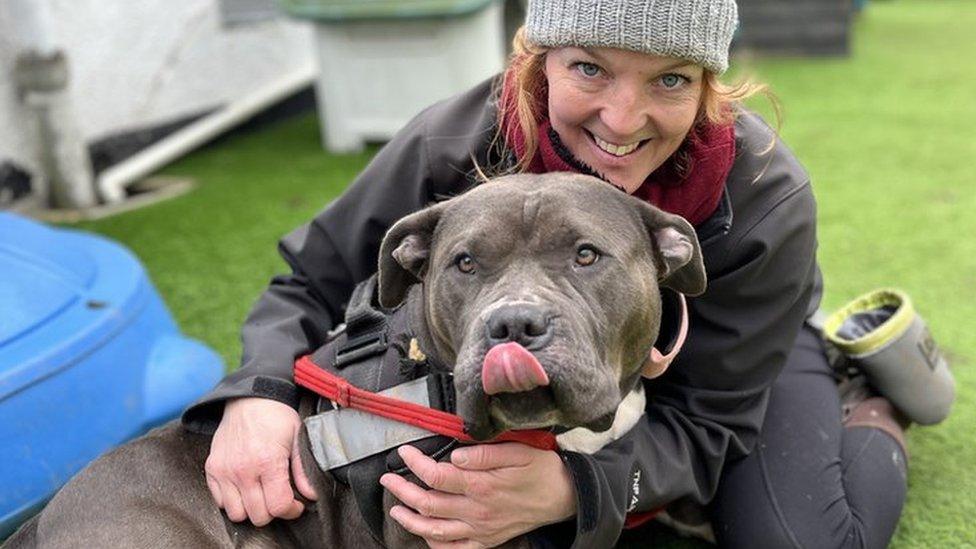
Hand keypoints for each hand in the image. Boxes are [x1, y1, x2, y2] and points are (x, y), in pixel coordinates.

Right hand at [205, 397, 317, 525]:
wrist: (249, 399)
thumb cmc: (275, 417)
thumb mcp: (297, 438)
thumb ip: (303, 470)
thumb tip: (311, 495)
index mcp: (268, 461)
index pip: (278, 506)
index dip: (291, 511)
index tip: (295, 504)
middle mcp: (243, 470)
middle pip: (258, 516)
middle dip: (273, 511)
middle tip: (279, 497)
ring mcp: (224, 471)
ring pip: (237, 514)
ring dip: (251, 509)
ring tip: (262, 495)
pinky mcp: (212, 469)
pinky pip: (219, 502)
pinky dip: (233, 501)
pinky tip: (245, 489)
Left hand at [380, 443, 575, 547]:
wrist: (565, 497)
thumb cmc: (541, 469)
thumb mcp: (519, 451)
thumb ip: (485, 453)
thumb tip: (454, 454)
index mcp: (483, 485)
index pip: (437, 476)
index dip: (415, 464)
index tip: (404, 452)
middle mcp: (477, 510)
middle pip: (428, 503)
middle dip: (402, 490)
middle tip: (387, 478)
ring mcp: (480, 529)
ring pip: (434, 529)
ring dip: (410, 520)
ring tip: (395, 508)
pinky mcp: (486, 540)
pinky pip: (452, 546)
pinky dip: (433, 540)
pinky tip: (424, 530)